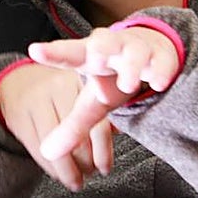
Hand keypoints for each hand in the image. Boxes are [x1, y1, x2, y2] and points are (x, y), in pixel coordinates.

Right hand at [0, 63, 113, 190]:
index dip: (102, 151)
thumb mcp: (82, 93)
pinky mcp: (18, 114)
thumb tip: (118, 133)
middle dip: (86, 164)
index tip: (104, 169)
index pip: (97, 123)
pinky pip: (37, 149)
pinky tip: (57, 172)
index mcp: (82, 81)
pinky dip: (49, 167)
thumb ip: (100, 112)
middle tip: (89, 173)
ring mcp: (36, 100)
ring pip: (56, 147)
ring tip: (74, 180)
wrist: (19, 81)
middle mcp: (58, 86)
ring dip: (67, 171)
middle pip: (76, 137)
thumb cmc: (58, 91)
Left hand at [28, 25, 179, 163]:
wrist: (149, 53)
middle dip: (99, 49)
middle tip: (95, 57)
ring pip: (134, 52)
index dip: (52, 54)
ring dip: (130, 67)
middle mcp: (111, 49)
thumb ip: (71, 127)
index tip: (34, 50)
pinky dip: (160, 72)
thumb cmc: (113, 80)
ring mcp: (137, 50)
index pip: (68, 55)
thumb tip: (47, 154)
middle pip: (102, 44)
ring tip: (127, 84)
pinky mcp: (162, 57)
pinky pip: (162, 63)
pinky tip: (158, 83)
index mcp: (88, 58)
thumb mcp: (92, 104)